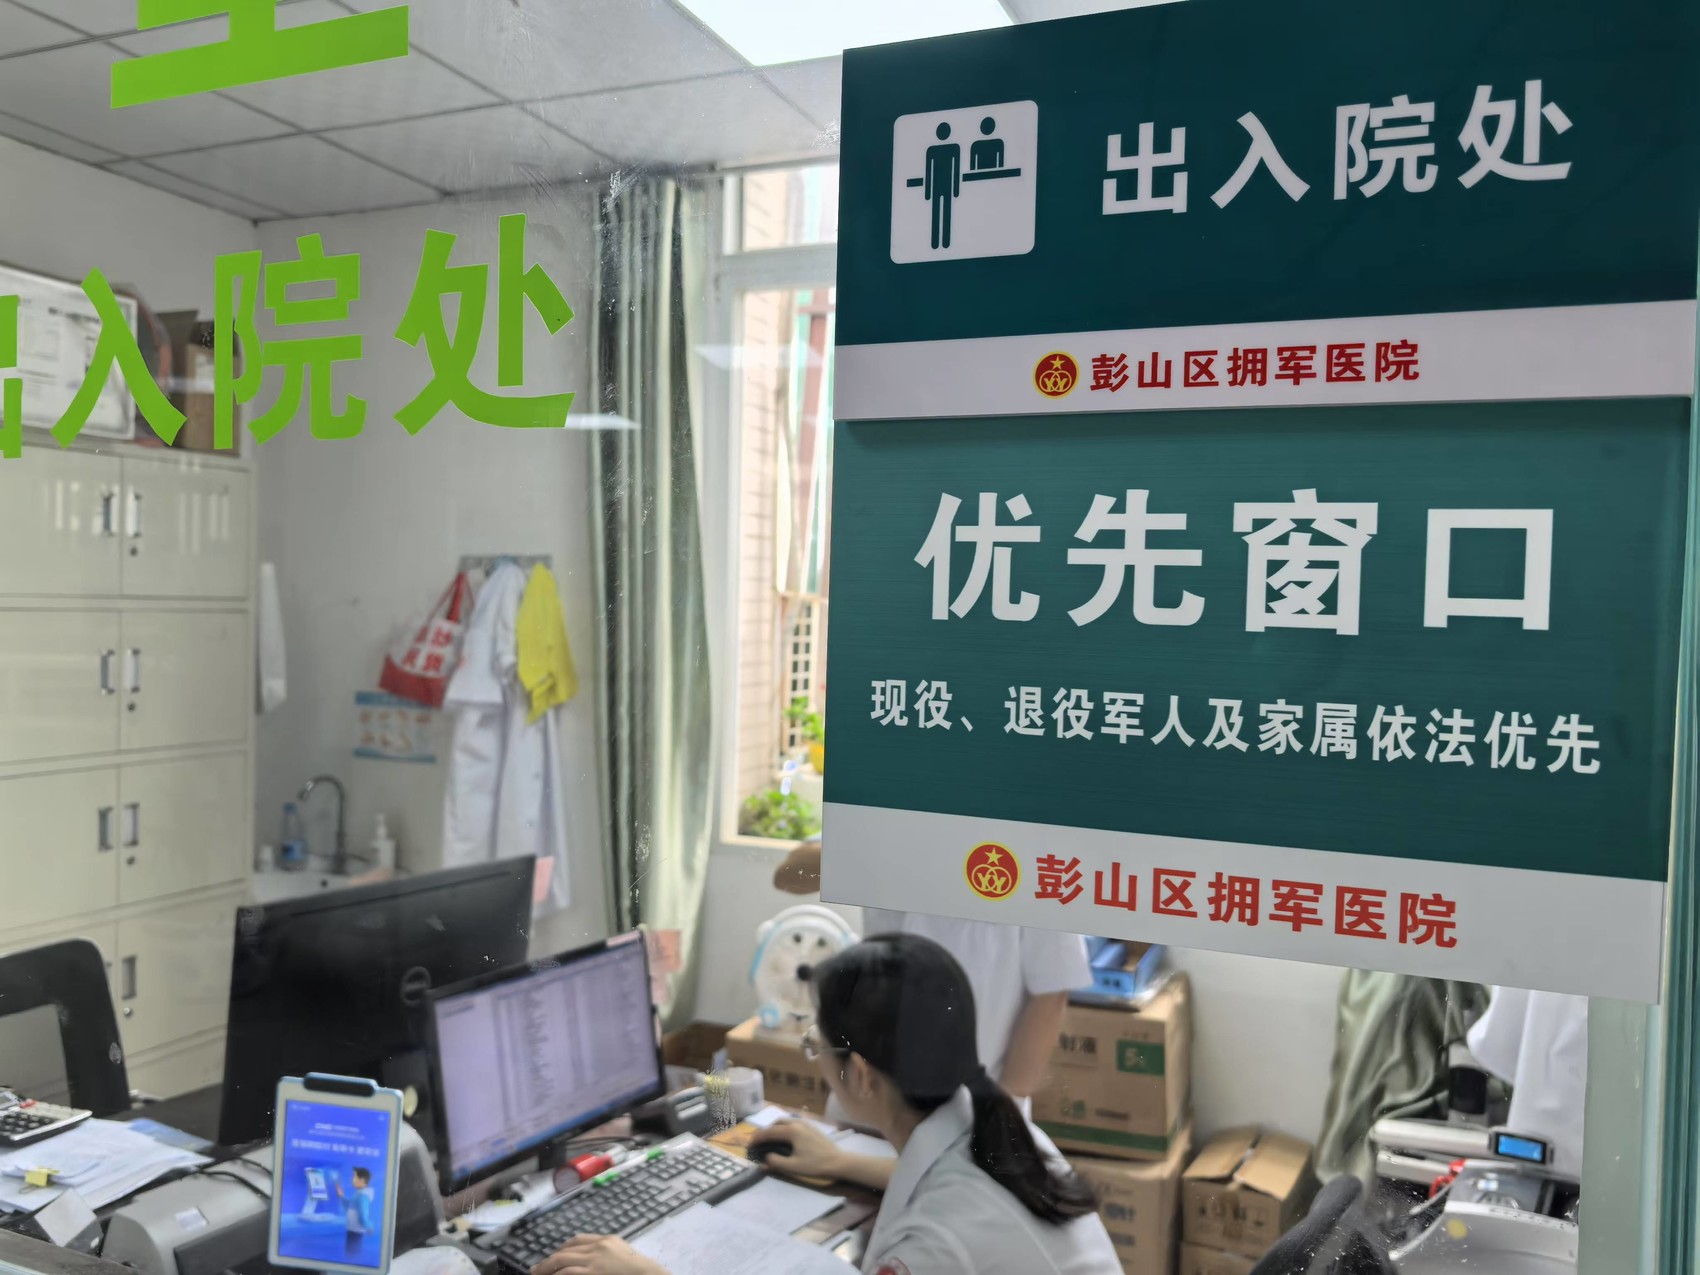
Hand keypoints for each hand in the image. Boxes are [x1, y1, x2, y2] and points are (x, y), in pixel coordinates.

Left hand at [530, 1235, 664, 1274]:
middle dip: (549, 1260)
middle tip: (535, 1269)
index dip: (562, 1248)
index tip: (553, 1256)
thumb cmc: (640, 1270)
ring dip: (546, 1269)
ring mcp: (594, 1261)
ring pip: (562, 1261)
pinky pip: (568, 1272)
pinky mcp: (592, 1273)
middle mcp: (598, 1247)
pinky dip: (557, 1274)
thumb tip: (592, 1259)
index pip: (578, 1240)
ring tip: (536, 1274)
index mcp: (606, 1240)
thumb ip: (608, 1252)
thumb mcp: (623, 1253)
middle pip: (566, 1250)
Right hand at [758, 1120, 845, 1179]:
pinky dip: (786, 1128)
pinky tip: (787, 1138)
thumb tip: (765, 1158)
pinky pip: (795, 1123)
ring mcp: (807, 1124)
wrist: (839, 1162)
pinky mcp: (813, 1128)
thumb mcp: (793, 1167)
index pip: (770, 1131)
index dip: (758, 1137)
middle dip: (767, 1130)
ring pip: (787, 1121)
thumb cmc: (816, 1165)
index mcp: (792, 1131)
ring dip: (777, 1128)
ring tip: (772, 1139)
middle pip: (778, 1122)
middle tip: (760, 1141)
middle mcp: (798, 1124)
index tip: (750, 1143)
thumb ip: (776, 1162)